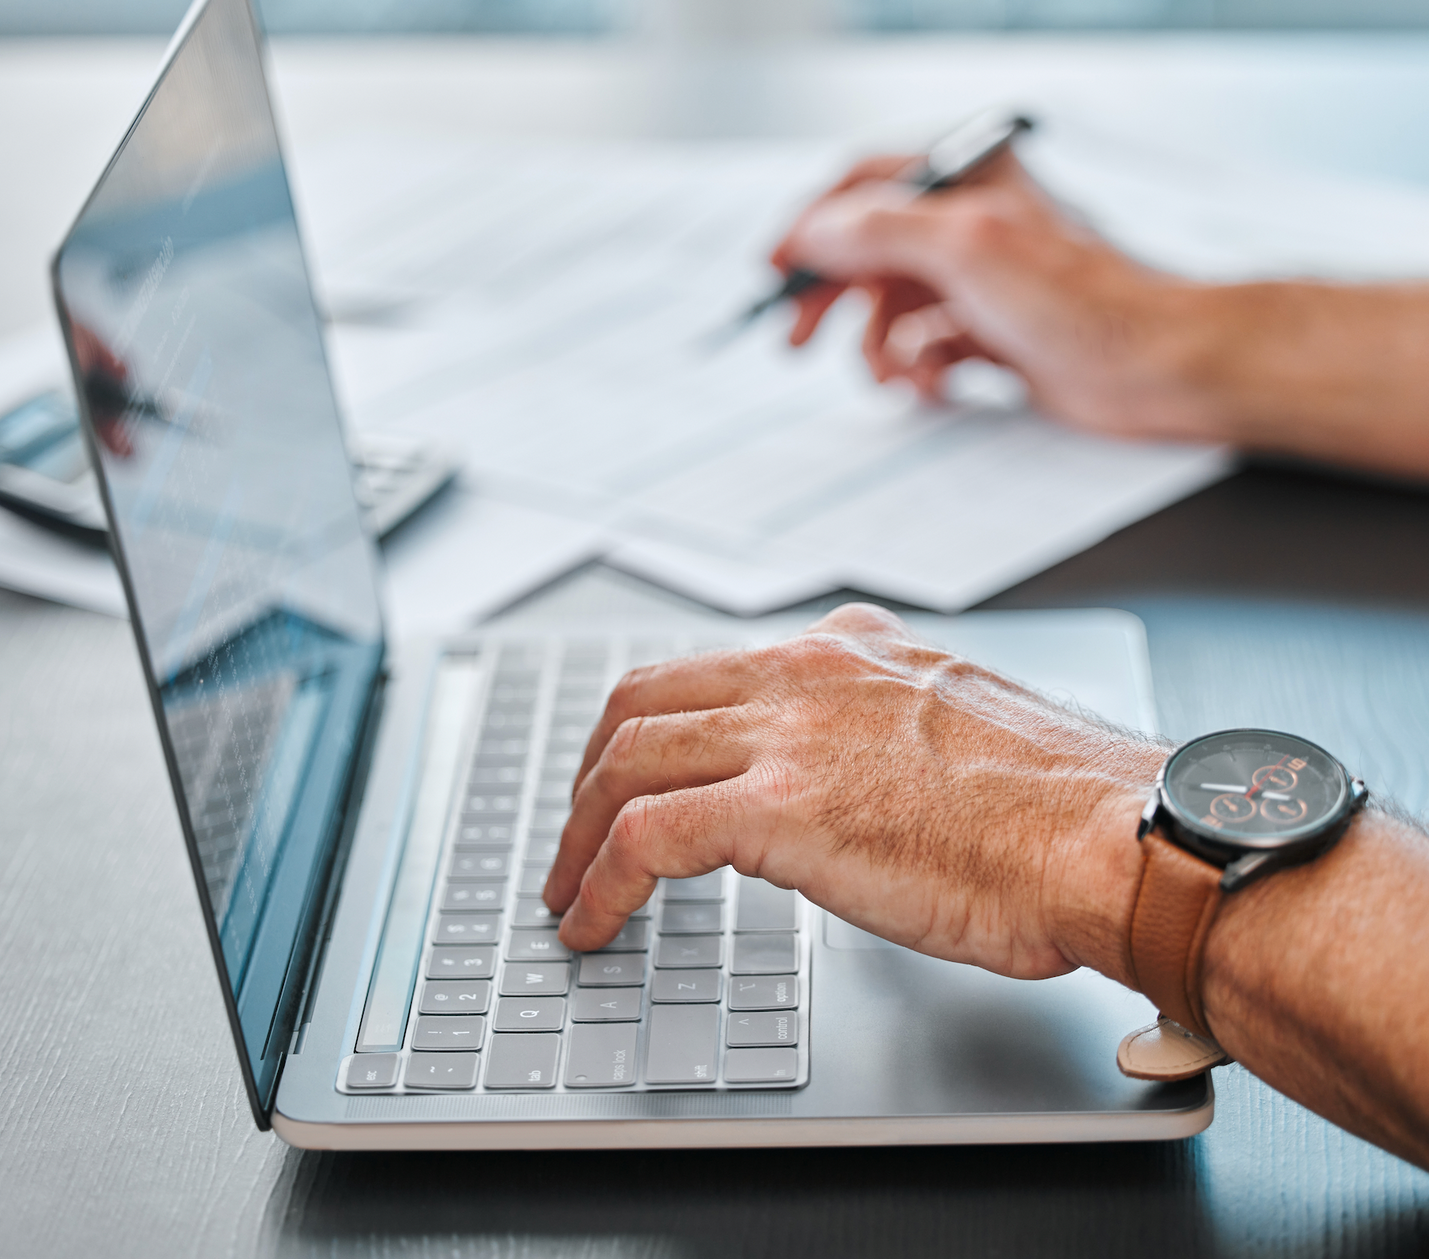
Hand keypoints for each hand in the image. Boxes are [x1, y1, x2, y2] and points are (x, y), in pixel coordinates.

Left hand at [544, 603, 1163, 986]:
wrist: (1118, 836)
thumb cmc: (1067, 805)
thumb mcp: (962, 724)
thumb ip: (889, 727)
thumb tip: (855, 775)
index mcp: (851, 650)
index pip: (713, 669)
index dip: (654, 727)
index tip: (636, 774)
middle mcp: (808, 672)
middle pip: (643, 700)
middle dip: (592, 770)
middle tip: (577, 828)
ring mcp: (790, 731)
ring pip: (627, 760)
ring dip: (578, 831)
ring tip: (567, 888)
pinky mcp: (780, 804)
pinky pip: (644, 837)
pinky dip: (598, 882)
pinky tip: (590, 924)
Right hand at [770, 150, 1228, 443]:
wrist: (1151, 367)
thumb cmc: (1085, 300)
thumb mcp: (966, 247)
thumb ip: (879, 231)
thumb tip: (815, 233)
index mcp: (966, 183)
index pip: (864, 189)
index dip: (812, 229)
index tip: (777, 270)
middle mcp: (970, 228)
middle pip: (869, 256)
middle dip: (833, 300)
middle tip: (799, 339)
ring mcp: (979, 285)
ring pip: (894, 312)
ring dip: (881, 348)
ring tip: (892, 373)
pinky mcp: (992, 335)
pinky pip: (926, 351)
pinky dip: (918, 371)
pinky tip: (933, 384)